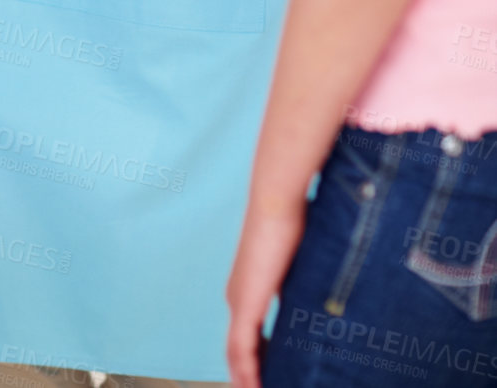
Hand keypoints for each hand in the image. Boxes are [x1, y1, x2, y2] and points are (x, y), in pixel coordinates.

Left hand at [226, 200, 306, 387]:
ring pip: (238, 355)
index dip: (263, 360)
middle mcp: (238, 298)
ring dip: (250, 379)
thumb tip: (332, 295)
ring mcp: (238, 302)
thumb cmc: (294, 221)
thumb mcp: (304, 263)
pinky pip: (241, 350)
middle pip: (242, 350)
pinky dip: (247, 373)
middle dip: (256, 375)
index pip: (252, 335)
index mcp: (250, 289)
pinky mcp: (243, 304)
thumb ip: (309, 284)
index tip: (278, 377)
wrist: (277, 201)